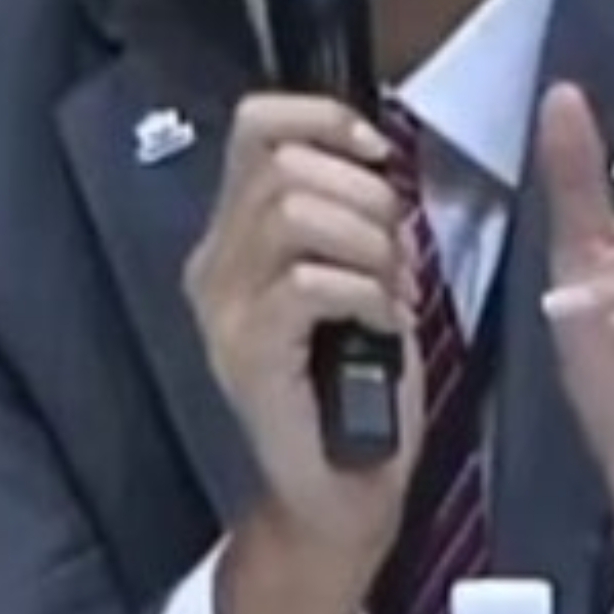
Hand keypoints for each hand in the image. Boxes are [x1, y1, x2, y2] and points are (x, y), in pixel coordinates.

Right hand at [185, 92, 422, 565]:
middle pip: (285, 164)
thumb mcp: (352, 279)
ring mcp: (222, 310)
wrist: (338, 495)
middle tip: (400, 254)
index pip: (255, 124)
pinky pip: (310, 283)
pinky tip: (384, 324)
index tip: (380, 153)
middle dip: (367, 197)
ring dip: (368, 244)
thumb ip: (346, 216)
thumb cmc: (358, 388)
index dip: (324, 118)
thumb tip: (378, 159)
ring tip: (393, 290)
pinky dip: (365, 293)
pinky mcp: (247, 354)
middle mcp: (213, 264)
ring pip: (294, 214)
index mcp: (235, 236)